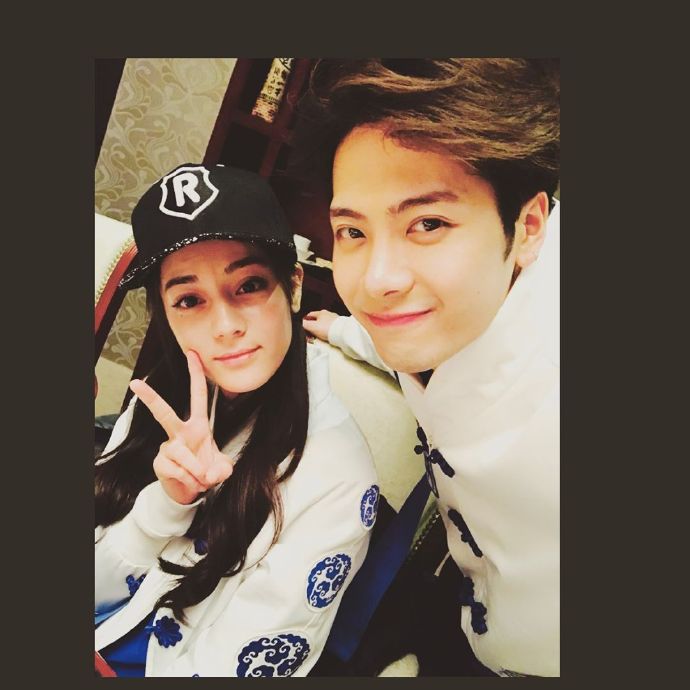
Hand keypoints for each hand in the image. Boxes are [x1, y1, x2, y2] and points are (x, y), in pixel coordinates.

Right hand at [129, 351, 233, 504]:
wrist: (191, 491)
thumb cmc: (206, 470)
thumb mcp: (223, 468)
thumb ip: (223, 468)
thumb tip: (209, 473)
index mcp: (198, 425)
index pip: (198, 395)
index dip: (196, 374)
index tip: (192, 354)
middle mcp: (180, 433)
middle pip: (164, 413)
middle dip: (151, 398)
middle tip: (136, 383)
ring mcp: (168, 447)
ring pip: (183, 455)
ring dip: (198, 471)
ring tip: (202, 478)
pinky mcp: (159, 463)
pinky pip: (178, 470)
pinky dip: (190, 480)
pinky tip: (190, 482)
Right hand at [302, 309, 337, 341]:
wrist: (342, 333)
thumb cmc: (327, 328)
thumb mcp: (312, 326)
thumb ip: (304, 324)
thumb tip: (300, 323)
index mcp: (321, 312)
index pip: (310, 315)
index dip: (305, 320)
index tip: (303, 326)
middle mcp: (328, 314)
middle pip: (317, 319)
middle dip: (313, 325)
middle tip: (310, 332)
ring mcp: (334, 319)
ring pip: (324, 323)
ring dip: (320, 328)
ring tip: (318, 335)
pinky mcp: (339, 325)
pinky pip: (330, 327)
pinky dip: (327, 330)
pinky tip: (327, 335)